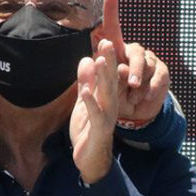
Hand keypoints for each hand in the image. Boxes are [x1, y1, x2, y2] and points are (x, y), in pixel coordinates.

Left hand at [71, 39, 117, 182]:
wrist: (89, 157)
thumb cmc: (88, 128)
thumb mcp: (85, 101)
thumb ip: (86, 82)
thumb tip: (86, 59)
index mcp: (106, 97)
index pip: (108, 74)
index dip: (106, 58)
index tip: (104, 38)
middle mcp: (109, 104)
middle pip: (110, 80)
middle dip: (109, 61)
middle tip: (108, 42)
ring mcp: (106, 116)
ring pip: (107, 94)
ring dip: (103, 78)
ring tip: (100, 60)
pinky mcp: (99, 129)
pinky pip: (95, 114)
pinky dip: (90, 103)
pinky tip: (85, 92)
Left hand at [102, 0, 168, 122]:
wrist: (129, 113)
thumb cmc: (111, 97)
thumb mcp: (101, 87)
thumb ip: (99, 75)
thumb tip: (105, 63)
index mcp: (116, 53)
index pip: (113, 32)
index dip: (112, 13)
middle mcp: (133, 54)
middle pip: (136, 52)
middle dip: (133, 67)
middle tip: (129, 80)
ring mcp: (149, 62)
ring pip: (149, 66)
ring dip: (141, 82)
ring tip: (133, 94)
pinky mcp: (161, 74)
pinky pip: (160, 78)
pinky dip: (152, 89)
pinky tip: (146, 97)